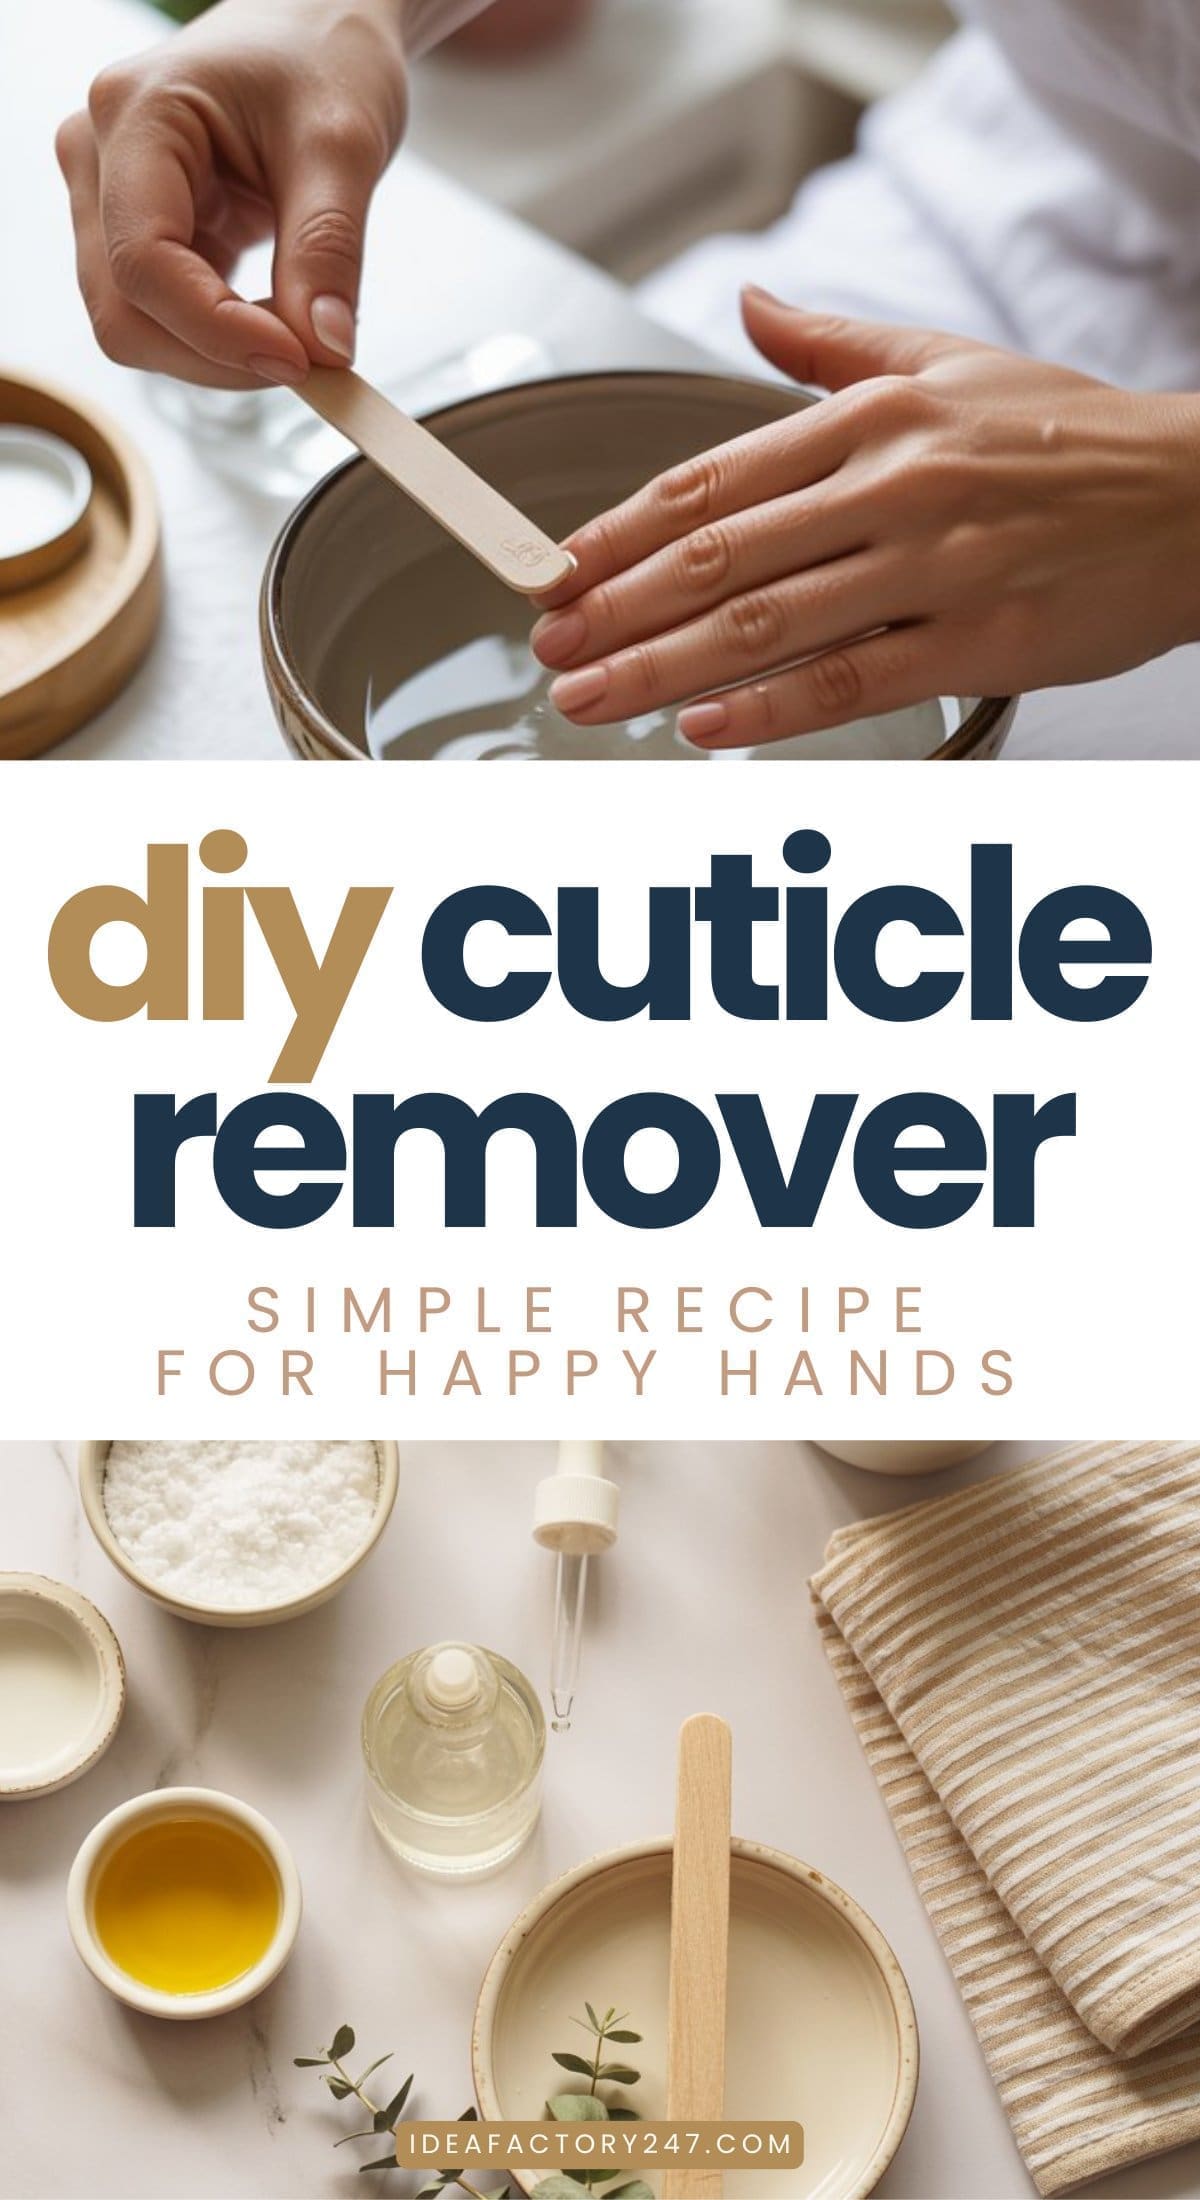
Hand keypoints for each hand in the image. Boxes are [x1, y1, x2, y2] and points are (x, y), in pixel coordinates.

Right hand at [56, 0, 409, 385]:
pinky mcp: (137, 232)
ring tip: (299, 333)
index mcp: (136, 114)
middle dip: (217, 357)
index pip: (144, 262)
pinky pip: (163, 318)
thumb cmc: (322, 57)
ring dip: (219, 355)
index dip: (216, 332)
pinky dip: (223, 340)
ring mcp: (108, 198)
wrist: (316, 29)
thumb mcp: (343, 145)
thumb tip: (324, 349)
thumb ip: (329, 250)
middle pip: (124, 312)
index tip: (300, 360)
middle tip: (309, 362)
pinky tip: (277, 320)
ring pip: (136, 327)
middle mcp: (98, 156)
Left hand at [531, 288, 1199, 743]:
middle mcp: (892, 485)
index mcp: (873, 418)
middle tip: (545, 646)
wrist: (1199, 496)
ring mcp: (934, 565)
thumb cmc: (1072, 435)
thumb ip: (836, 347)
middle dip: (615, 606)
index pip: (713, 481)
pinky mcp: (979, 639)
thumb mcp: (950, 362)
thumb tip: (754, 303)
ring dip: (661, 666)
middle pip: (718, 556)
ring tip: (588, 697)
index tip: (554, 572)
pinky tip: (703, 731)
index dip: (619, 532)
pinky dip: (772, 708)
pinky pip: (854, 678)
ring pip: (769, 622)